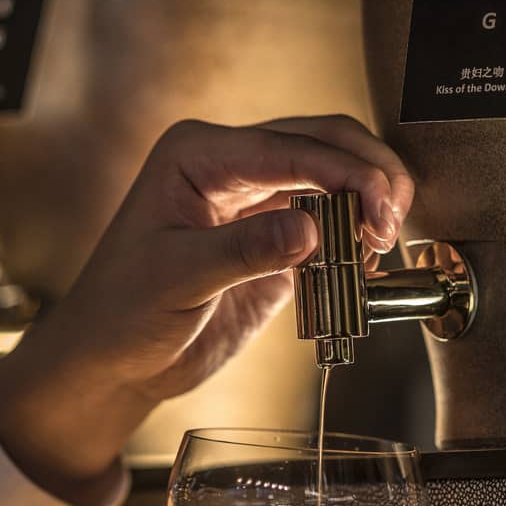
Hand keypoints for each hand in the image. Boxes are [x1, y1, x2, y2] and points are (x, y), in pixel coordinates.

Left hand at [0, 115, 413, 504]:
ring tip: (382, 245)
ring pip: (333, 178)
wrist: (114, 361)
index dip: (341, 170)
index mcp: (197, 154)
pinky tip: (365, 265)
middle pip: (321, 143)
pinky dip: (355, 240)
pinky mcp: (274, 240)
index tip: (378, 203)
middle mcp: (230, 166)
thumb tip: (312, 229)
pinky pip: (331, 225)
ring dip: (367, 204)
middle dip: (366, 174)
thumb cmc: (122, 313)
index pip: (286, 147)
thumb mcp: (177, 280)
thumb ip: (243, 252)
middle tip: (391, 222)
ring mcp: (256, 201)